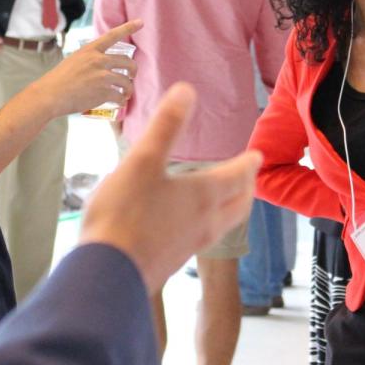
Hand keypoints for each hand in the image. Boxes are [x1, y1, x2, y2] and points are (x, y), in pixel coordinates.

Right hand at [32, 20, 142, 116]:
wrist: (49, 96)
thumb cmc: (57, 81)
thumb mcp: (73, 62)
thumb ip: (88, 61)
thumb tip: (100, 69)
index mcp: (90, 50)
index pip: (112, 35)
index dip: (128, 28)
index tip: (140, 22)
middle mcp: (98, 60)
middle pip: (127, 62)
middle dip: (133, 70)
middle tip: (132, 76)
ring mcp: (102, 76)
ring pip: (126, 82)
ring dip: (128, 89)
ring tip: (126, 94)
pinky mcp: (104, 92)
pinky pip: (119, 96)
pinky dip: (121, 101)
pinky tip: (119, 103)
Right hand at [79, 83, 257, 292]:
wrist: (108, 274)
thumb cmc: (124, 214)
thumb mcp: (142, 162)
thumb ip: (166, 126)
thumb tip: (186, 89)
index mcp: (203, 196)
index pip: (237, 176)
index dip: (248, 164)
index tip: (257, 156)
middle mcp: (204, 222)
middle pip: (238, 206)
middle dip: (246, 190)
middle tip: (250, 179)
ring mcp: (189, 245)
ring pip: (222, 225)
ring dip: (230, 209)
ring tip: (225, 201)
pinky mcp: (170, 262)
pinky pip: (200, 239)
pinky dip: (207, 225)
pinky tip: (186, 225)